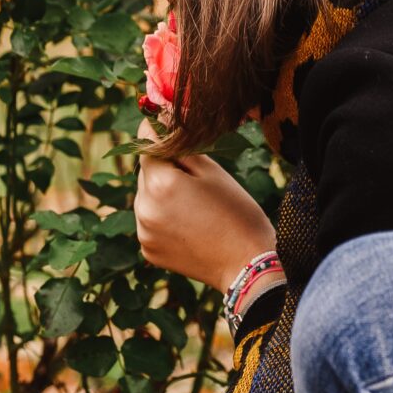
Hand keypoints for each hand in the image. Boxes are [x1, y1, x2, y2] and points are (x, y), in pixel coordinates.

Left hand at [135, 124, 277, 290]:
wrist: (247, 264)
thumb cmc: (237, 213)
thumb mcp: (212, 172)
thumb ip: (180, 148)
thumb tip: (158, 128)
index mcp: (161, 184)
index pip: (145, 145)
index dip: (156, 134)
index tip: (165, 127)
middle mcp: (144, 208)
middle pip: (146, 173)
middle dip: (164, 169)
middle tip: (196, 180)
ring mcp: (144, 232)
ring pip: (146, 198)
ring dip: (162, 194)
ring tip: (195, 207)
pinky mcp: (148, 250)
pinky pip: (149, 222)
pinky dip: (162, 219)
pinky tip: (189, 226)